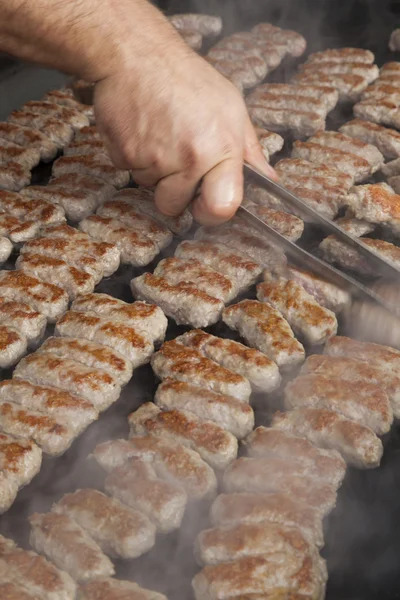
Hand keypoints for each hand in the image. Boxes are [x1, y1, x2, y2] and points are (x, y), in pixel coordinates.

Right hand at [94, 41, 276, 224]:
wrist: (137, 55)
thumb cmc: (188, 79)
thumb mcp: (231, 108)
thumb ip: (248, 150)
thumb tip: (268, 179)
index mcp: (222, 148)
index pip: (221, 207)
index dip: (211, 213)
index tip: (205, 204)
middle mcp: (189, 157)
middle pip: (174, 205)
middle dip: (173, 190)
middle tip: (176, 160)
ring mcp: (154, 158)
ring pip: (150, 187)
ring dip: (153, 170)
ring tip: (159, 135)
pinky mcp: (124, 153)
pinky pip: (128, 170)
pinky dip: (133, 156)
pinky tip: (142, 129)